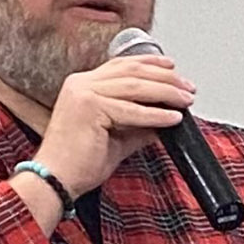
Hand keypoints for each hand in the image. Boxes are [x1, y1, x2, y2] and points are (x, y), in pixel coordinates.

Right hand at [33, 55, 195, 197]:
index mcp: (82, 85)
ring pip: (135, 86)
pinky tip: (173, 118)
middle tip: (188, 87)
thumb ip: (140, 124)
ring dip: (166, 92)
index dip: (150, 63)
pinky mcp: (89, 107)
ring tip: (185, 100)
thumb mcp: (118, 137)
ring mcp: (83, 93)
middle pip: (132, 71)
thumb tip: (166, 116)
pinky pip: (131, 110)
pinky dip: (156, 114)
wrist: (55, 180)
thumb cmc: (79, 163)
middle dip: (166, 78)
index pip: (122, 65)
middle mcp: (81, 83)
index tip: (173, 68)